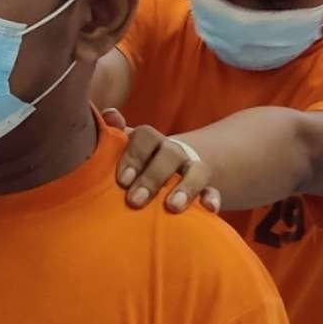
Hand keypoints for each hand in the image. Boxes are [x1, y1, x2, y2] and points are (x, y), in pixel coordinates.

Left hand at [103, 109, 220, 212]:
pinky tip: (210, 209)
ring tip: (172, 206)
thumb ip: (113, 135)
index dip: (134, 156)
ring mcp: (191, 169)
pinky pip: (212, 191)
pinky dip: (212, 198)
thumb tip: (110, 114)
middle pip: (169, 155)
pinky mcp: (205, 189)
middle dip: (152, 178)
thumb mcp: (123, 151)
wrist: (166, 173)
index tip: (122, 181)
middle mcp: (173, 152)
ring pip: (196, 172)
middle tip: (135, 200)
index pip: (145, 137)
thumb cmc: (135, 165)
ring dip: (185, 188)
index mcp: (151, 141)